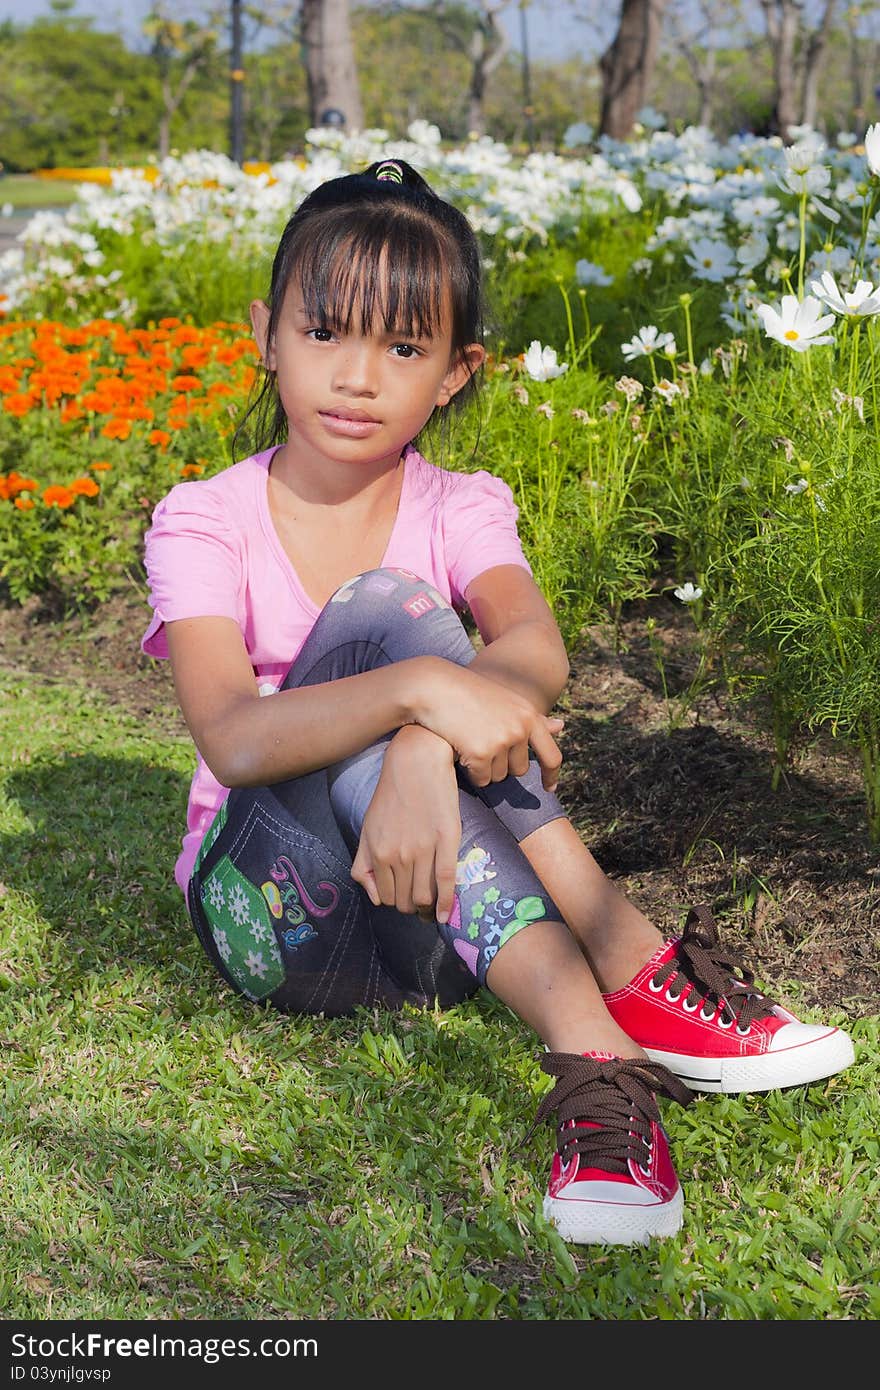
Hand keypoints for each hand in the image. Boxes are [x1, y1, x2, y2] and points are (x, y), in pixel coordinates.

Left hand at [350, 726, 460, 923]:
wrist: (416, 763)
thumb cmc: (391, 794)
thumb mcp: (367, 828)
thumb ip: (364, 863)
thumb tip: (374, 896)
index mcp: (377, 853)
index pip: (385, 897)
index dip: (396, 902)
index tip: (404, 898)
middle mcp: (398, 856)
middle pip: (405, 901)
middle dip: (412, 906)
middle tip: (420, 902)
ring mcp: (423, 849)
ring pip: (424, 896)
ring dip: (428, 907)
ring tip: (432, 905)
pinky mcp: (446, 840)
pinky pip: (446, 881)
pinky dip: (446, 904)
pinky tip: (446, 914)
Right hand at [413, 657, 563, 791]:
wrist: (435, 687)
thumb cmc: (470, 693)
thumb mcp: (506, 701)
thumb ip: (533, 719)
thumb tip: (561, 726)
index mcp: (529, 716)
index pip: (552, 755)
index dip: (551, 775)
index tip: (549, 789)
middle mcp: (520, 729)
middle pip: (519, 770)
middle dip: (502, 764)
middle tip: (482, 743)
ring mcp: (501, 741)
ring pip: (499, 776)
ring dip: (484, 768)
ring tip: (469, 742)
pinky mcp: (481, 753)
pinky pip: (481, 779)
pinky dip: (471, 772)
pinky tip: (460, 751)